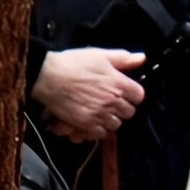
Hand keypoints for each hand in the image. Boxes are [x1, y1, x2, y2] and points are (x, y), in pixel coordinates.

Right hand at [32, 46, 148, 141]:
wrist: (47, 76)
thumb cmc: (73, 63)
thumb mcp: (100, 55)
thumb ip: (123, 58)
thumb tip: (142, 59)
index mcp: (119, 84)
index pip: (139, 96)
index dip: (132, 93)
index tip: (123, 91)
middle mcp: (113, 102)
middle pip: (129, 112)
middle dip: (122, 107)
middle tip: (110, 101)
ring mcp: (100, 115)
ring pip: (116, 124)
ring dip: (110, 119)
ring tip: (99, 111)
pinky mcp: (87, 125)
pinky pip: (101, 133)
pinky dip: (97, 129)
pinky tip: (91, 119)